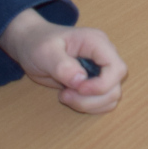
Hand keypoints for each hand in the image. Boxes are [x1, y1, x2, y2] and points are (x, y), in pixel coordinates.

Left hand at [0, 8, 127, 114]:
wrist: (31, 44)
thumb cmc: (38, 43)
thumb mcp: (45, 51)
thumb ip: (62, 65)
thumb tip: (80, 81)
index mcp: (97, 43)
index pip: (117, 68)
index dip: (101, 85)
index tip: (77, 89)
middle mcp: (105, 56)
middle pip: (115, 86)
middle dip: (91, 99)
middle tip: (65, 95)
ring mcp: (101, 70)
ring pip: (111, 97)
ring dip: (89, 104)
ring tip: (65, 96)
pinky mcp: (95, 82)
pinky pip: (103, 101)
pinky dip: (89, 106)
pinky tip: (70, 97)